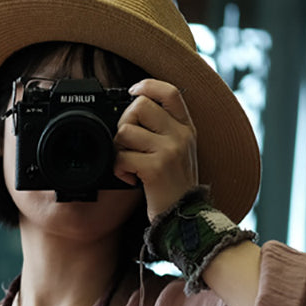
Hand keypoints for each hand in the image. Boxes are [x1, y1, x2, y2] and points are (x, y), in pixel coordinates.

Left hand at [114, 79, 199, 219]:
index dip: (147, 86)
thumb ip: (165, 130)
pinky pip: (122, 157)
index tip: (132, 93)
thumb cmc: (175, 188)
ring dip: (117, 148)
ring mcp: (169, 151)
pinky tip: (128, 179)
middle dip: (123, 123)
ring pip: (126, 130)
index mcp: (187, 128)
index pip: (169, 92)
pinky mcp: (156, 168)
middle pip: (140, 106)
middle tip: (125, 144)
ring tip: (127, 163)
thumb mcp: (179, 153)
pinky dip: (118, 169)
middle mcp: (181, 135)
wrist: (185, 219)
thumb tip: (134, 111)